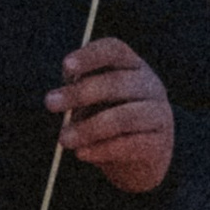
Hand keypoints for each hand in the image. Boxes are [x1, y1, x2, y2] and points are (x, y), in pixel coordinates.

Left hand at [47, 37, 173, 192]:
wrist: (140, 158)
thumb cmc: (108, 119)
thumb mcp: (91, 101)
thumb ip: (77, 93)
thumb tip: (56, 99)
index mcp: (131, 66)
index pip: (114, 51)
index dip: (90, 56)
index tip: (66, 66)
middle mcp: (150, 84)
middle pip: (117, 82)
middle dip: (80, 93)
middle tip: (50, 103)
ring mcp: (159, 113)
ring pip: (124, 117)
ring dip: (88, 129)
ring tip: (63, 140)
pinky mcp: (159, 143)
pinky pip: (129, 146)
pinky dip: (101, 150)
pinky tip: (81, 154)